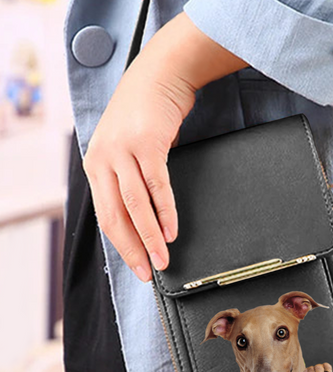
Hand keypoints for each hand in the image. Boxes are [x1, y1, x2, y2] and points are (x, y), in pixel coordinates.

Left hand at [82, 12, 247, 281]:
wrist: (158, 75)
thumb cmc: (144, 116)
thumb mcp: (124, 148)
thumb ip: (125, 179)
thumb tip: (139, 218)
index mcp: (96, 166)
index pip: (106, 217)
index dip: (123, 247)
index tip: (139, 267)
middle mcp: (103, 160)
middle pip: (116, 216)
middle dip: (134, 249)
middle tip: (150, 272)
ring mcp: (123, 151)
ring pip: (135, 206)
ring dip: (150, 236)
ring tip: (164, 258)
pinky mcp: (147, 144)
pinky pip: (156, 185)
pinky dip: (165, 211)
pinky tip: (172, 230)